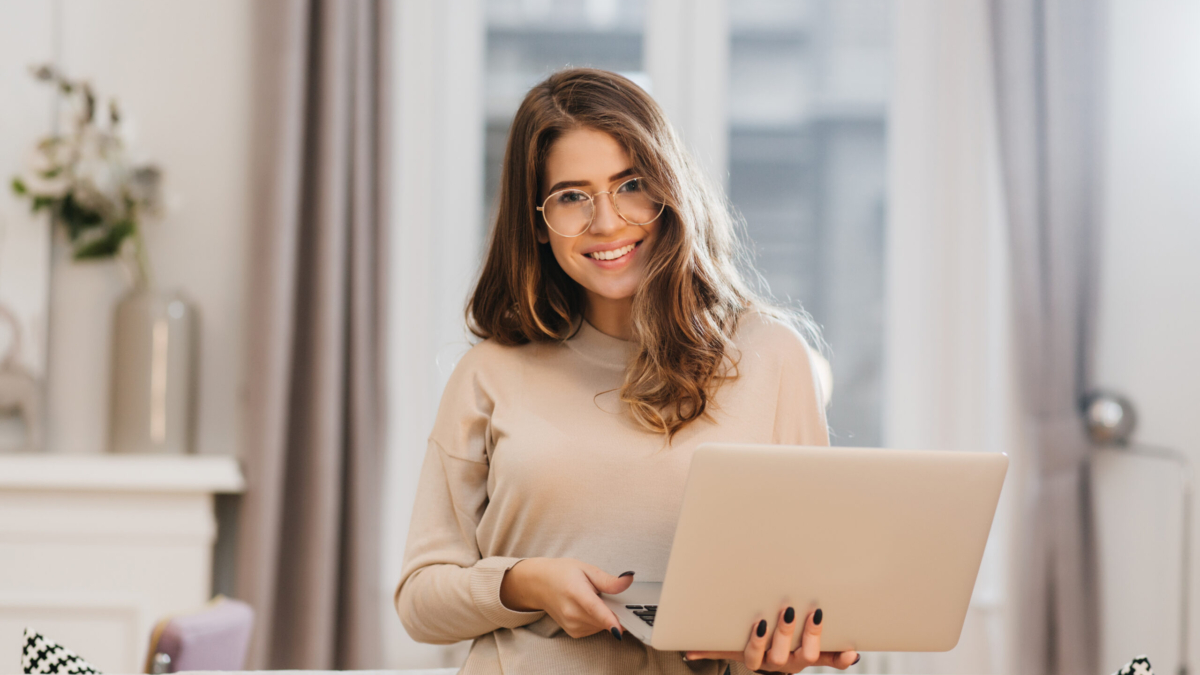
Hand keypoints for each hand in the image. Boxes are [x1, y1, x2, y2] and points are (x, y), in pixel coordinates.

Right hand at [499, 557, 634, 639]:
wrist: (540, 584)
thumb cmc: (562, 573)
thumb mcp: (586, 569)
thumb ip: (608, 580)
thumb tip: (629, 579)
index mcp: (575, 592)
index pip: (594, 609)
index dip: (608, 619)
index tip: (620, 629)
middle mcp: (571, 612)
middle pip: (603, 619)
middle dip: (613, 610)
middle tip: (606, 595)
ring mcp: (571, 625)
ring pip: (601, 626)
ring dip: (605, 616)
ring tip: (593, 599)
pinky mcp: (574, 633)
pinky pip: (595, 629)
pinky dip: (598, 621)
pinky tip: (589, 609)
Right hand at [685, 606, 859, 672]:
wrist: (773, 660)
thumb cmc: (751, 645)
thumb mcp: (731, 646)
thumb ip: (711, 647)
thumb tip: (686, 650)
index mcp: (758, 659)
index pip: (754, 656)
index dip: (758, 642)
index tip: (760, 623)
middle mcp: (780, 663)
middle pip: (782, 656)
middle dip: (786, 632)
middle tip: (789, 608)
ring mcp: (801, 660)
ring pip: (808, 656)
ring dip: (813, 636)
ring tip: (816, 613)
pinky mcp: (820, 656)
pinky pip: (833, 661)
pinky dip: (842, 657)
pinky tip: (851, 651)